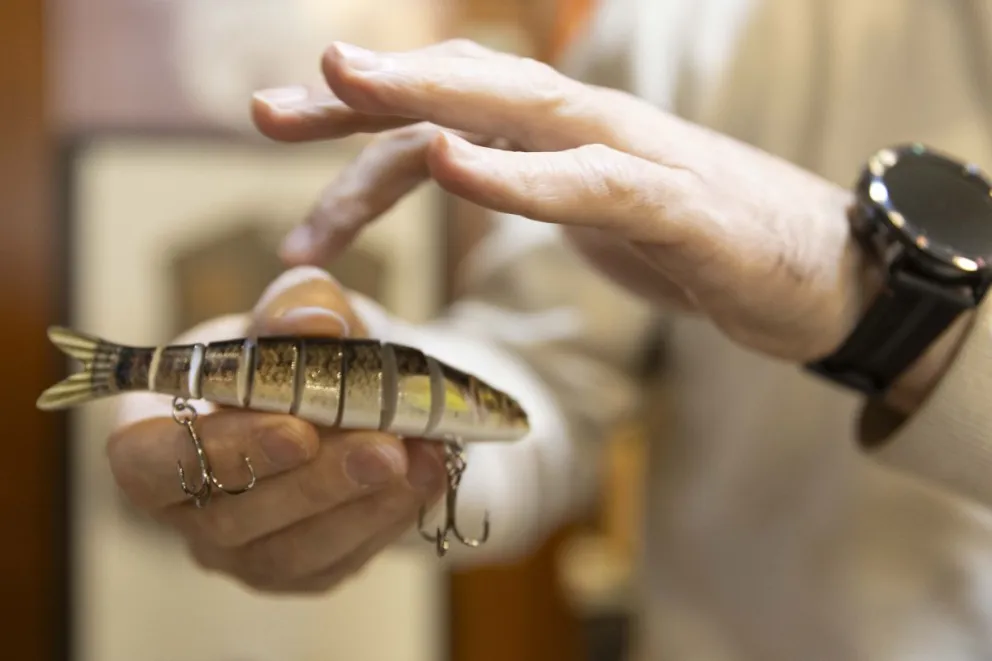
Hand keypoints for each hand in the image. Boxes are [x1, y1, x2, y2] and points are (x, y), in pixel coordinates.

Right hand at [107, 267, 445, 592]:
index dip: (225, 450)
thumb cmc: (286, 351)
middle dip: (317, 481)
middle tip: (384, 448)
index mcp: (148, 437)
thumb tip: (317, 321)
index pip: (150, 463)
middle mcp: (185, 509)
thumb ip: (293, 308)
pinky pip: (338, 562)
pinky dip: (388, 518)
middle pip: (233, 516)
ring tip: (419, 457)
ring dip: (362, 505)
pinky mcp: (298, 573)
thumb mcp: (287, 313)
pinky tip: (428, 475)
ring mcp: (239, 552)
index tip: (297, 428)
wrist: (336, 390)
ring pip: (291, 551)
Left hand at [251, 40, 965, 411]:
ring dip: (425, 99)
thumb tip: (464, 174)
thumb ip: (532, 185)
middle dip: (366, 94)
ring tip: (342, 88)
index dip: (361, 118)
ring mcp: (634, 155)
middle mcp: (588, 128)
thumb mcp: (598, 217)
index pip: (448, 109)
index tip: (279, 126)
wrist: (823, 272)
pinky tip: (453, 163)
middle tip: (268, 107)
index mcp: (558, 137)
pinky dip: (516, 174)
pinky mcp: (676, 204)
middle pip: (465, 88)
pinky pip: (586, 182)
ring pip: (518, 108)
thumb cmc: (701, 244)